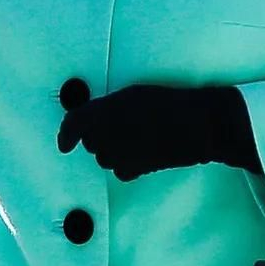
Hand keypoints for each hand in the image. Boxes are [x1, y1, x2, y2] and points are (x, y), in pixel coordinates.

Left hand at [58, 83, 258, 179]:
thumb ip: (106, 107)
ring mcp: (120, 154)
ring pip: (104, 157)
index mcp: (104, 110)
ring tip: (139, 136)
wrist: (200, 125)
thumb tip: (93, 121)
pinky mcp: (134, 169)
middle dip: (100, 136)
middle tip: (125, 125)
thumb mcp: (134, 95)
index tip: (64, 144)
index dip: (66, 134)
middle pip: (90, 142)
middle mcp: (106, 134)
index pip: (73, 124)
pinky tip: (145, 151)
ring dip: (114, 149)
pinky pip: (120, 170)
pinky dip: (128, 162)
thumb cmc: (170, 103)